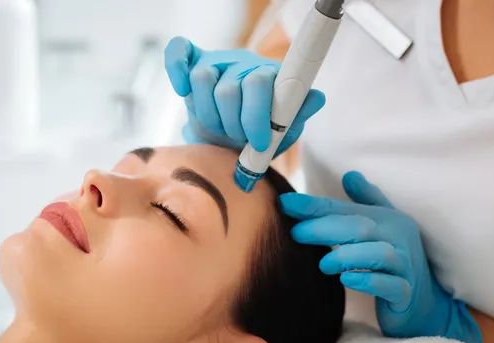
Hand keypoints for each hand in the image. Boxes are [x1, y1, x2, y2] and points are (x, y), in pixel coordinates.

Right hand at [164, 36, 325, 155]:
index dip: (256, 115)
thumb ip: (298, 113)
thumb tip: (316, 98)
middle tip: (238, 140)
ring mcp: (216, 63)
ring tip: (219, 129)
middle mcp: (242, 65)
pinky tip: (182, 90)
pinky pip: (179, 51)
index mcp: (268, 76)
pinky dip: (176, 69)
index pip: (259, 83)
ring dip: (208, 114)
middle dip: (232, 124)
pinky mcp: (192, 64)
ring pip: (202, 79)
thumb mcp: (284, 130)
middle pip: (228, 89)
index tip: (258, 141)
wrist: (233, 140)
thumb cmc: (260, 134)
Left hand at [279, 171, 482, 342]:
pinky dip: (367, 281)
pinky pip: (390, 285)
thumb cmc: (393, 262)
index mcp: (388, 219)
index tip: (285, 202)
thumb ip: (364, 202)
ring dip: (347, 256)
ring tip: (323, 263)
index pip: (347, 209)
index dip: (315, 205)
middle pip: (360, 228)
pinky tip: (346, 280)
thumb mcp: (381, 228)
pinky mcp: (405, 293)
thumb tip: (350, 174)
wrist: (421, 304)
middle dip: (324, 228)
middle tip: (295, 233)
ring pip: (379, 255)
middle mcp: (399, 239)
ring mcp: (405, 267)